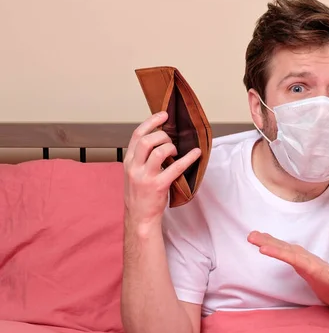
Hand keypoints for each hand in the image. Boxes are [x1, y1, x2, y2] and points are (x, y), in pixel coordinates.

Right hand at [123, 112, 200, 226]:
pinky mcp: (158, 186)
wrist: (139, 217)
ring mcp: (145, 177)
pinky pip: (175, 167)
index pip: (137, 135)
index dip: (151, 122)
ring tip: (176, 151)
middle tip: (171, 141)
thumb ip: (142, 157)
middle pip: (147, 140)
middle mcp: (134, 167)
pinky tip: (196, 154)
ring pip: (159, 151)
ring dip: (171, 147)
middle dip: (163, 136)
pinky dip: (188, 158)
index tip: (164, 115)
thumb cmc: (140, 193)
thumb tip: (160, 139)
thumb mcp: (134, 172)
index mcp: (128, 161)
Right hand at [247, 231, 328, 306]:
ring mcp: (301, 258)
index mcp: (313, 265)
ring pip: (282, 247)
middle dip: (269, 243)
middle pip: (285, 248)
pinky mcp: (297, 261)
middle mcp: (305, 258)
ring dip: (267, 241)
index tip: (264, 249)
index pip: (294, 258)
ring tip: (251, 236)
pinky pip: (282, 251)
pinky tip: (262, 241)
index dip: (279, 253)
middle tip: (251, 236)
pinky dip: (272, 245)